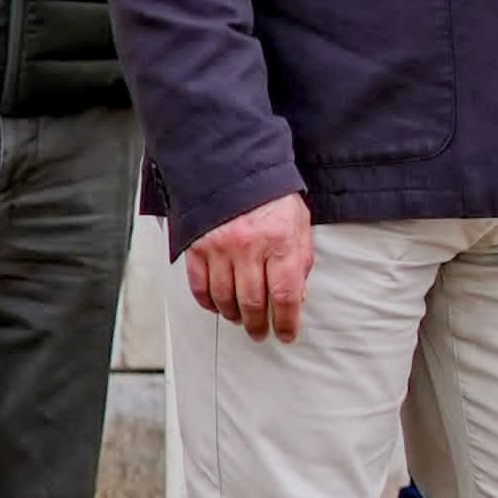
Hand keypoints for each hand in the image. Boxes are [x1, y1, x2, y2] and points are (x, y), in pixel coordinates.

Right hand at [186, 188, 312, 340]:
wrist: (235, 164)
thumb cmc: (270, 194)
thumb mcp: (299, 223)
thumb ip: (299, 259)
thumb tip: (297, 295)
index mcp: (280, 240)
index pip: (285, 295)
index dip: (286, 321)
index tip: (286, 333)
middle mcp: (249, 246)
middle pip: (253, 303)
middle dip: (259, 325)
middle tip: (261, 332)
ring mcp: (220, 247)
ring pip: (225, 299)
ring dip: (234, 315)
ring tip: (241, 318)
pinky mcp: (198, 246)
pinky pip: (200, 287)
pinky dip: (208, 302)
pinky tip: (217, 305)